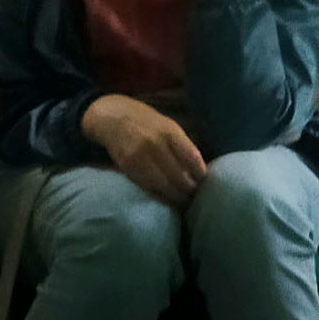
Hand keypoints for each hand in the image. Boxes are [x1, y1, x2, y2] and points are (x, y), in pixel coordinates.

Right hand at [84, 93, 206, 207]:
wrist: (114, 117)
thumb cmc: (147, 123)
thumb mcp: (168, 126)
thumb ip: (182, 146)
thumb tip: (198, 172)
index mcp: (169, 132)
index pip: (192, 158)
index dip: (200, 174)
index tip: (204, 182)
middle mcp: (155, 144)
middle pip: (179, 176)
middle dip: (189, 190)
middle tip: (195, 197)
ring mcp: (140, 157)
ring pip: (164, 186)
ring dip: (176, 196)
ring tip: (184, 201)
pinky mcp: (128, 168)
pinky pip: (149, 186)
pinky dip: (160, 194)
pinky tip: (167, 197)